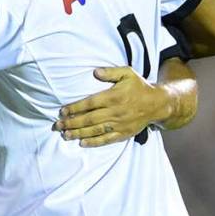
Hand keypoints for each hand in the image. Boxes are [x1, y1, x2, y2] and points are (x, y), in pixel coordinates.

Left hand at [52, 66, 174, 147]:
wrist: (157, 104)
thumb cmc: (139, 86)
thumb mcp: (127, 73)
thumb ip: (111, 72)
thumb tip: (95, 72)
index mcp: (113, 97)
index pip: (90, 103)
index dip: (75, 108)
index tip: (62, 111)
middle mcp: (115, 112)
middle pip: (89, 119)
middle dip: (72, 123)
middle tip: (57, 125)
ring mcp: (119, 124)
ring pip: (95, 130)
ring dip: (79, 133)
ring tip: (65, 135)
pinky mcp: (124, 133)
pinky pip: (107, 139)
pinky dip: (94, 142)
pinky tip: (82, 143)